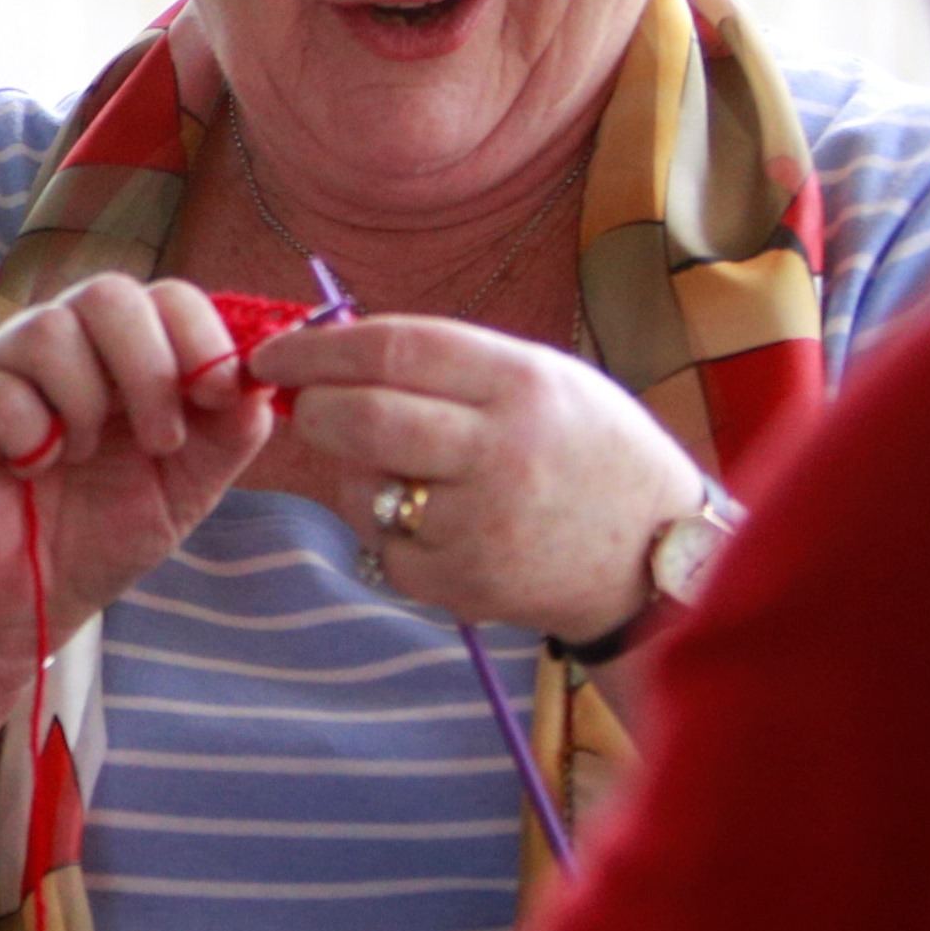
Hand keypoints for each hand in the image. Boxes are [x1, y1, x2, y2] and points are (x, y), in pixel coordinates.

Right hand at [0, 275, 277, 681]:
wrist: (24, 606)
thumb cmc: (97, 536)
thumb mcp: (186, 488)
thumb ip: (229, 433)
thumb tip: (262, 381)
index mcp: (118, 354)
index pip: (166, 296)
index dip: (202, 337)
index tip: (218, 397)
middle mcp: (58, 345)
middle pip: (109, 294)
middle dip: (151, 368)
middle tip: (160, 441)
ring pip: (50, 331)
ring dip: (88, 406)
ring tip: (82, 459)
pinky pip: (0, 391)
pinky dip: (31, 437)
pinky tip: (30, 470)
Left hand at [250, 314, 707, 641]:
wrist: (654, 552)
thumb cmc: (585, 449)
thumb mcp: (542, 379)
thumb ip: (449, 365)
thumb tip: (333, 348)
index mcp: (522, 383)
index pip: (393, 350)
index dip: (317, 349)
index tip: (275, 353)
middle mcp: (502, 450)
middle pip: (360, 418)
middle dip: (314, 408)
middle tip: (307, 406)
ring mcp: (483, 523)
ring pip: (361, 488)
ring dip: (351, 473)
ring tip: (395, 469)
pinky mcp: (466, 582)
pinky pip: (383, 548)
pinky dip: (384, 531)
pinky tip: (431, 522)